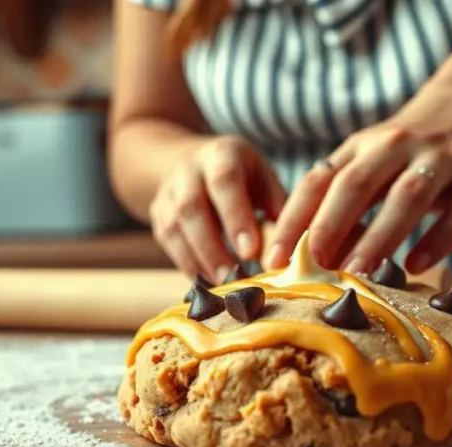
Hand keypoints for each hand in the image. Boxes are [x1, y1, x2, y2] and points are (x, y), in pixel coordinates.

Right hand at [150, 135, 286, 282]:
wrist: (192, 161)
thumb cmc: (242, 177)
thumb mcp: (263, 179)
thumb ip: (279, 207)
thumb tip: (294, 248)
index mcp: (221, 154)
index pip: (225, 182)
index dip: (236, 217)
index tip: (251, 251)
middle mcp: (189, 170)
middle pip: (192, 208)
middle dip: (213, 248)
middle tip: (234, 279)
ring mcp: (168, 191)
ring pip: (174, 227)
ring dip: (198, 260)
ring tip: (222, 286)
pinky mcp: (157, 213)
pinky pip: (167, 241)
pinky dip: (186, 264)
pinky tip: (205, 281)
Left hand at [266, 75, 451, 274]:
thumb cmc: (410, 148)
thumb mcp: (371, 160)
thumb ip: (342, 200)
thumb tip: (305, 257)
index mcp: (362, 148)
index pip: (318, 181)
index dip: (293, 219)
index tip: (272, 257)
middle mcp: (397, 148)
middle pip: (357, 184)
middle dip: (331, 224)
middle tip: (312, 263)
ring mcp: (442, 161)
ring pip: (407, 197)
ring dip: (381, 235)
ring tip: (359, 272)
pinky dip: (439, 238)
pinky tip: (417, 265)